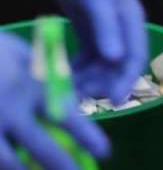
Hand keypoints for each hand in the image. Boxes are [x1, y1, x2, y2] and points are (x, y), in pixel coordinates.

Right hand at [0, 33, 108, 169]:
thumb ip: (44, 74)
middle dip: (62, 165)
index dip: (86, 136)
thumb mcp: (21, 53)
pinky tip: (13, 168)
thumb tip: (71, 97)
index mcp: (29, 85)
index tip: (104, 151)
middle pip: (40, 146)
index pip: (65, 115)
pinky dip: (4, 165)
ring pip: (7, 161)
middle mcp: (9, 108)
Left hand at [41, 0, 146, 103]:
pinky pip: (86, 58)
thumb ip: (107, 28)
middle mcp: (122, 30)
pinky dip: (76, 68)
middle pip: (117, 67)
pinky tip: (61, 75)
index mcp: (132, 21)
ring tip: (65, 87)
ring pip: (100, 66)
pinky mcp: (90, 32)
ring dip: (86, 78)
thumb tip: (116, 59)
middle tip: (78, 95)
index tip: (114, 101)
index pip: (135, 58)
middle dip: (100, 84)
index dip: (127, 81)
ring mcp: (106, 32)